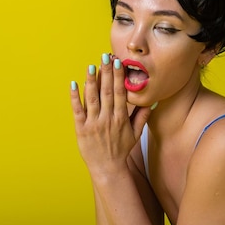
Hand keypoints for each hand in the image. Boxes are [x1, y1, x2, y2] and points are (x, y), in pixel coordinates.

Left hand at [70, 53, 151, 176]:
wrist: (107, 168)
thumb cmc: (121, 149)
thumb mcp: (135, 134)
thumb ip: (142, 117)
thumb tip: (150, 102)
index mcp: (120, 119)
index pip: (120, 93)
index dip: (118, 77)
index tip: (118, 62)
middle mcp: (107, 119)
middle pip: (106, 92)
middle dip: (106, 73)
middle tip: (105, 56)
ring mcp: (93, 124)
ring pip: (92, 98)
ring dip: (91, 81)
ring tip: (91, 65)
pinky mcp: (81, 129)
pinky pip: (77, 110)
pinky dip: (75, 97)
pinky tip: (73, 83)